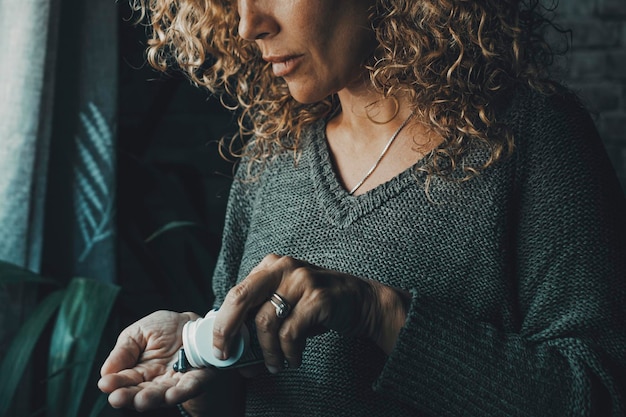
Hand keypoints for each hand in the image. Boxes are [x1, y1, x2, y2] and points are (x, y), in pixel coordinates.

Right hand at [98, 310, 217, 411]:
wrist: (193, 324)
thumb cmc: (164, 329)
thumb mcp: (138, 333)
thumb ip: (123, 351)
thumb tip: (105, 372)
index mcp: (138, 372)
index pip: (124, 382)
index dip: (115, 384)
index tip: (105, 384)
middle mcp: (155, 382)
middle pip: (140, 394)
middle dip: (129, 397)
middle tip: (118, 398)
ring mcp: (175, 383)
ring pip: (162, 395)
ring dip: (152, 399)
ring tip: (142, 400)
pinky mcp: (197, 380)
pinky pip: (190, 387)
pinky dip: (181, 392)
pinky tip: (171, 395)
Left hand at [212, 254, 409, 373]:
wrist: (361, 301)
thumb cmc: (317, 305)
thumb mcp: (286, 299)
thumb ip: (261, 312)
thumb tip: (232, 343)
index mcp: (270, 265)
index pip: (236, 293)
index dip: (222, 323)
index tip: (219, 347)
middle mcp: (283, 267)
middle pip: (241, 298)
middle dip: (228, 331)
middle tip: (229, 355)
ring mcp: (301, 280)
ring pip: (266, 322)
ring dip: (268, 352)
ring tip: (276, 365)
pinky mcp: (318, 297)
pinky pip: (290, 333)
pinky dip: (289, 352)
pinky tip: (294, 358)